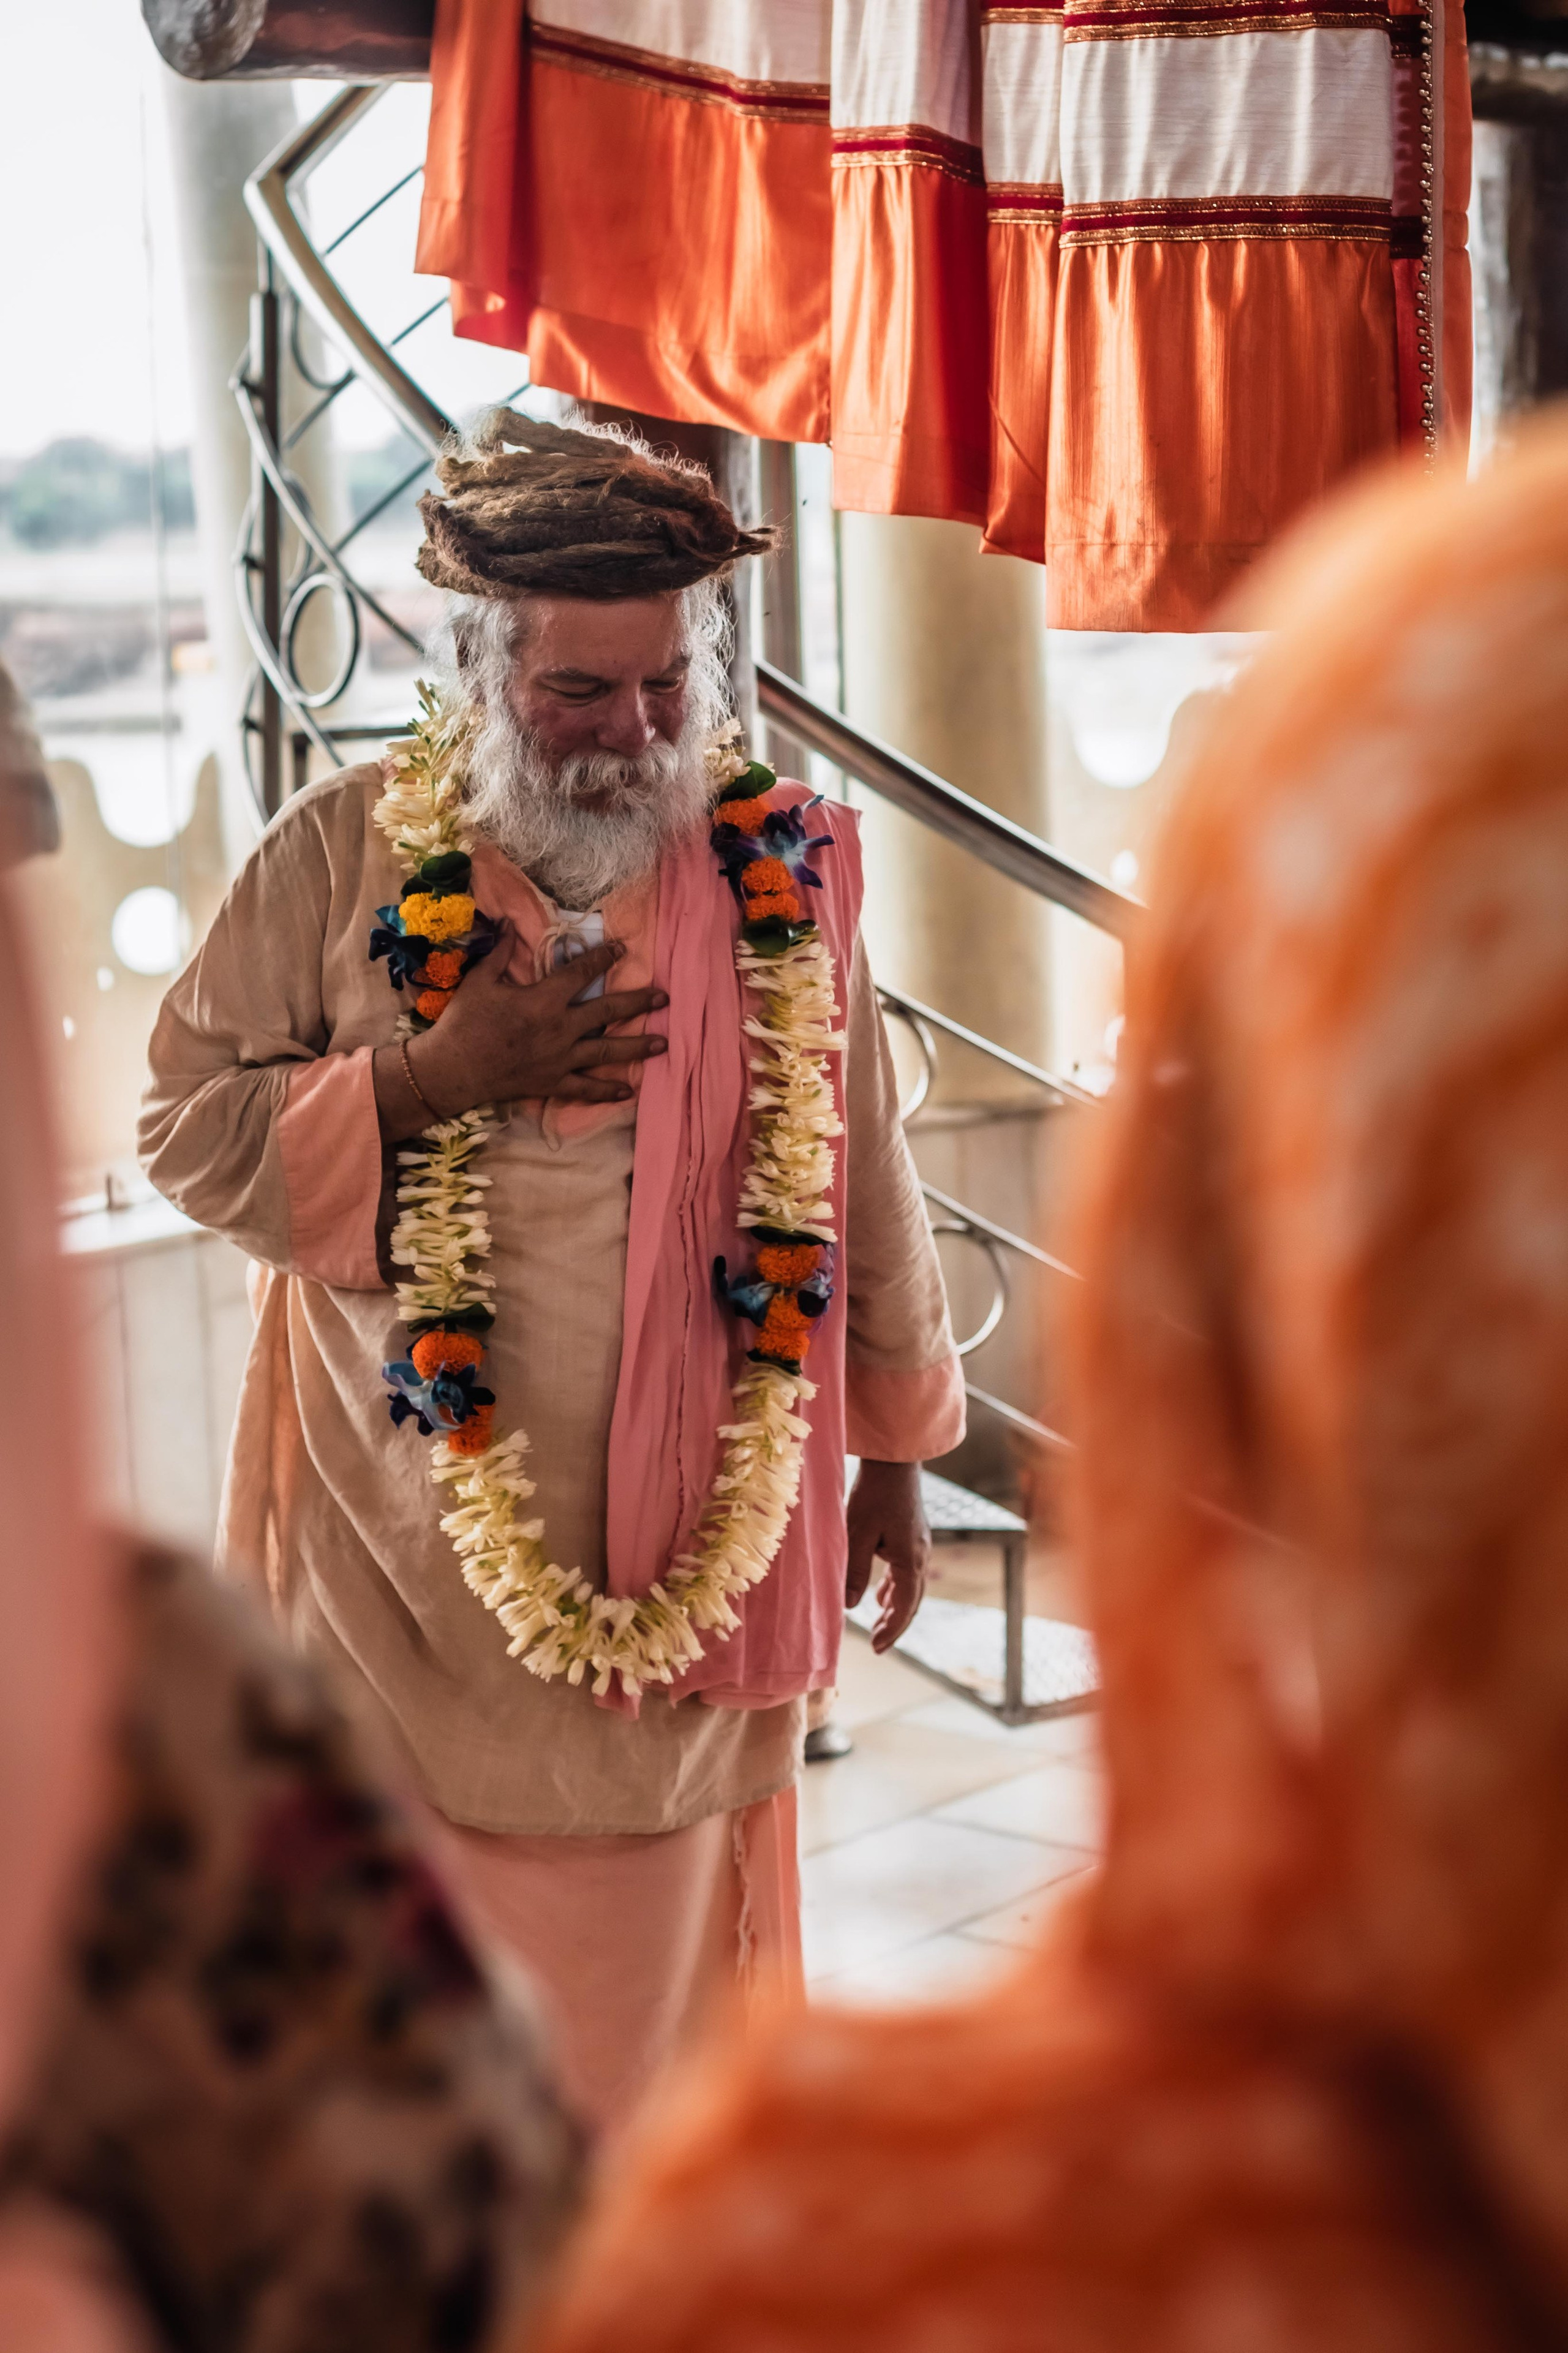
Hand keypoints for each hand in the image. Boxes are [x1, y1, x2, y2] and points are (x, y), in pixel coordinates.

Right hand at [374, 927, 667, 1140]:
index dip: (603, 958)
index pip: (581, 973)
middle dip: (638, 1002)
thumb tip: (510, 922)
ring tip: (664, 1044)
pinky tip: (627, 1092)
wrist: (452, 1070)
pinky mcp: (553, 1083)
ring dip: (638, 1047)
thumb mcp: (480, 980)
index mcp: (544, 1000)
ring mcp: (560, 1059)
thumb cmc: (464, 1022)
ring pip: (608, 1052)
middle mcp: (560, 1028)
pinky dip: (607, 1091)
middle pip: (608, 1011)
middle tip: (664, 997)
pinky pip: (585, 1089)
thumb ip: (502, 952)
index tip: (623, 948)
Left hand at [845, 1459, 929, 1652]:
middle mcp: (921, 1556)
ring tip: (878, 1625)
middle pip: (912, 1601)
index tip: (878, 1648)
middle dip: (895, 1625)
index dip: (892, 1630)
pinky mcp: (913, 1537)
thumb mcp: (858, 1534)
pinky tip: (881, 1596)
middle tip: (878, 1644)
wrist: (894, 1462)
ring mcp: (919, 1546)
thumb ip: (855, 1571)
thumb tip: (850, 1607)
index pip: (905, 1607)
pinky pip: (907, 1572)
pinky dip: (895, 1589)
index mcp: (911, 1559)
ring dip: (896, 1608)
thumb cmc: (873, 1494)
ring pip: (911, 1587)